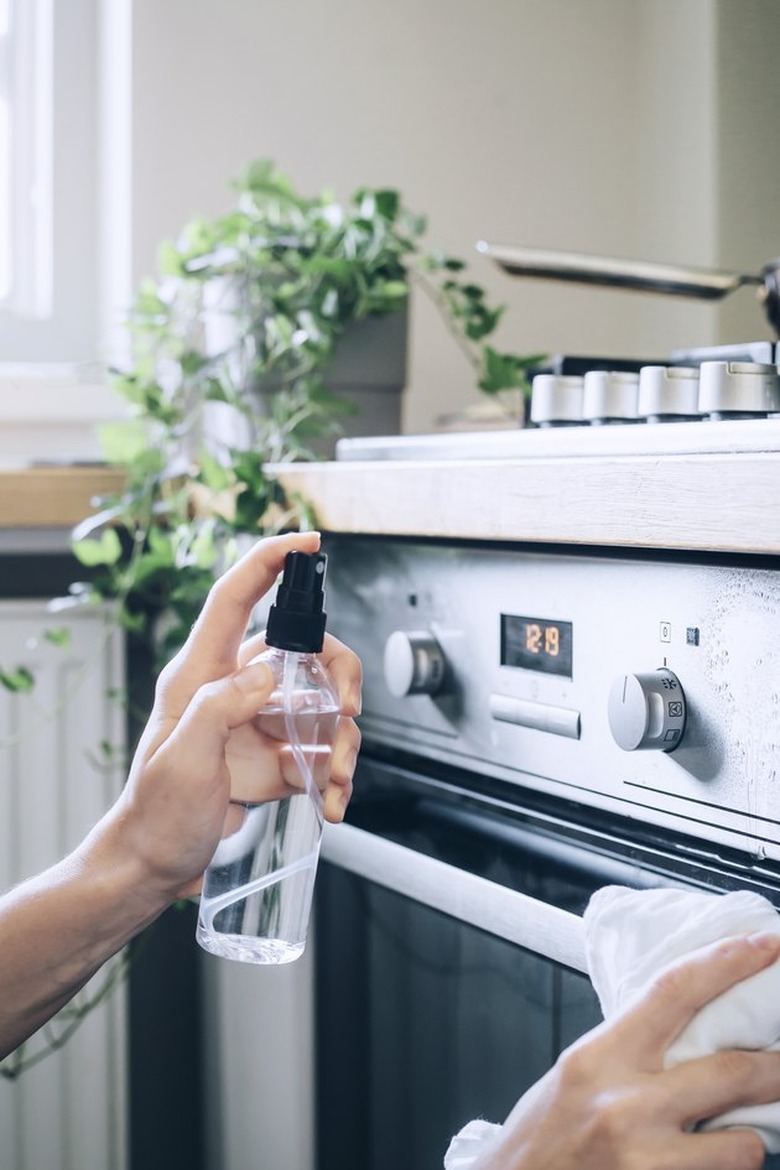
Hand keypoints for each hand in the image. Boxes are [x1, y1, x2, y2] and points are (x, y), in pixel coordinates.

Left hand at [111, 531, 361, 902]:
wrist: (156, 865)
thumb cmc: (154, 814)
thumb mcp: (181, 761)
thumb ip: (219, 708)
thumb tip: (264, 675)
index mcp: (200, 674)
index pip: (234, 598)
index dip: (270, 561)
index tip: (308, 543)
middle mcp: (235, 688)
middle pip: (304, 649)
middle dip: (338, 673)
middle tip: (345, 710)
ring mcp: (260, 723)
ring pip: (323, 702)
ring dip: (341, 740)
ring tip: (334, 779)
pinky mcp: (277, 756)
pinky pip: (323, 748)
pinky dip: (336, 773)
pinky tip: (330, 799)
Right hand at [476, 932, 779, 1169]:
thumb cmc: (542, 1139)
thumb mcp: (579, 1075)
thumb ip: (630, 1050)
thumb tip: (690, 1023)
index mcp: (601, 1057)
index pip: (674, 992)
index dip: (727, 963)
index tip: (765, 946)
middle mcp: (625, 1104)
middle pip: (730, 1070)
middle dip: (779, 1066)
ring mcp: (645, 1157)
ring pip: (742, 1144)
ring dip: (748, 1140)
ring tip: (731, 1137)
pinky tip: (701, 1164)